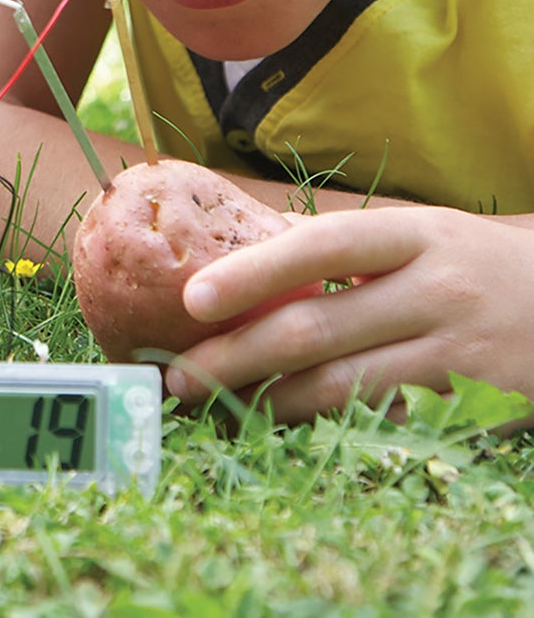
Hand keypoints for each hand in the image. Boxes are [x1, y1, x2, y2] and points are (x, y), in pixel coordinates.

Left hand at [165, 206, 533, 422]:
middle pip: (315, 325)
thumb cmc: (478, 265)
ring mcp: (455, 346)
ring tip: (217, 407)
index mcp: (409, 233)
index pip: (316, 247)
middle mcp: (432, 286)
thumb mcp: (422, 235)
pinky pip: (384, 413)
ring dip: (270, 398)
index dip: (251, 273)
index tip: (192, 299)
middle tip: (178, 375)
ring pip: (343, 381)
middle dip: (236, 354)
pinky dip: (328, 419)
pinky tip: (285, 423)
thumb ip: (346, 245)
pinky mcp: (472, 397)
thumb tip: (252, 247)